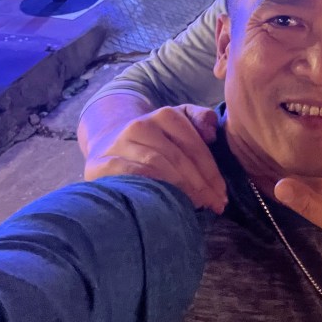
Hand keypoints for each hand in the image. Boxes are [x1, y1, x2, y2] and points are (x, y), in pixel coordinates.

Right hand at [83, 105, 226, 213]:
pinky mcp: (100, 163)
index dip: (211, 172)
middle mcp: (141, 125)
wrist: (108, 142)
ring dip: (180, 189)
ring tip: (196, 206)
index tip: (222, 194)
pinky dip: (152, 188)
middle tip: (214, 205)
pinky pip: (131, 176)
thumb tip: (211, 134)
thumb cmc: (156, 139)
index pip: (194, 145)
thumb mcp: (181, 121)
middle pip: (178, 158)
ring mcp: (119, 143)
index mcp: (165, 115)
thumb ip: (201, 118)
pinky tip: (166, 202)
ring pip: (156, 166)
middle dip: (200, 185)